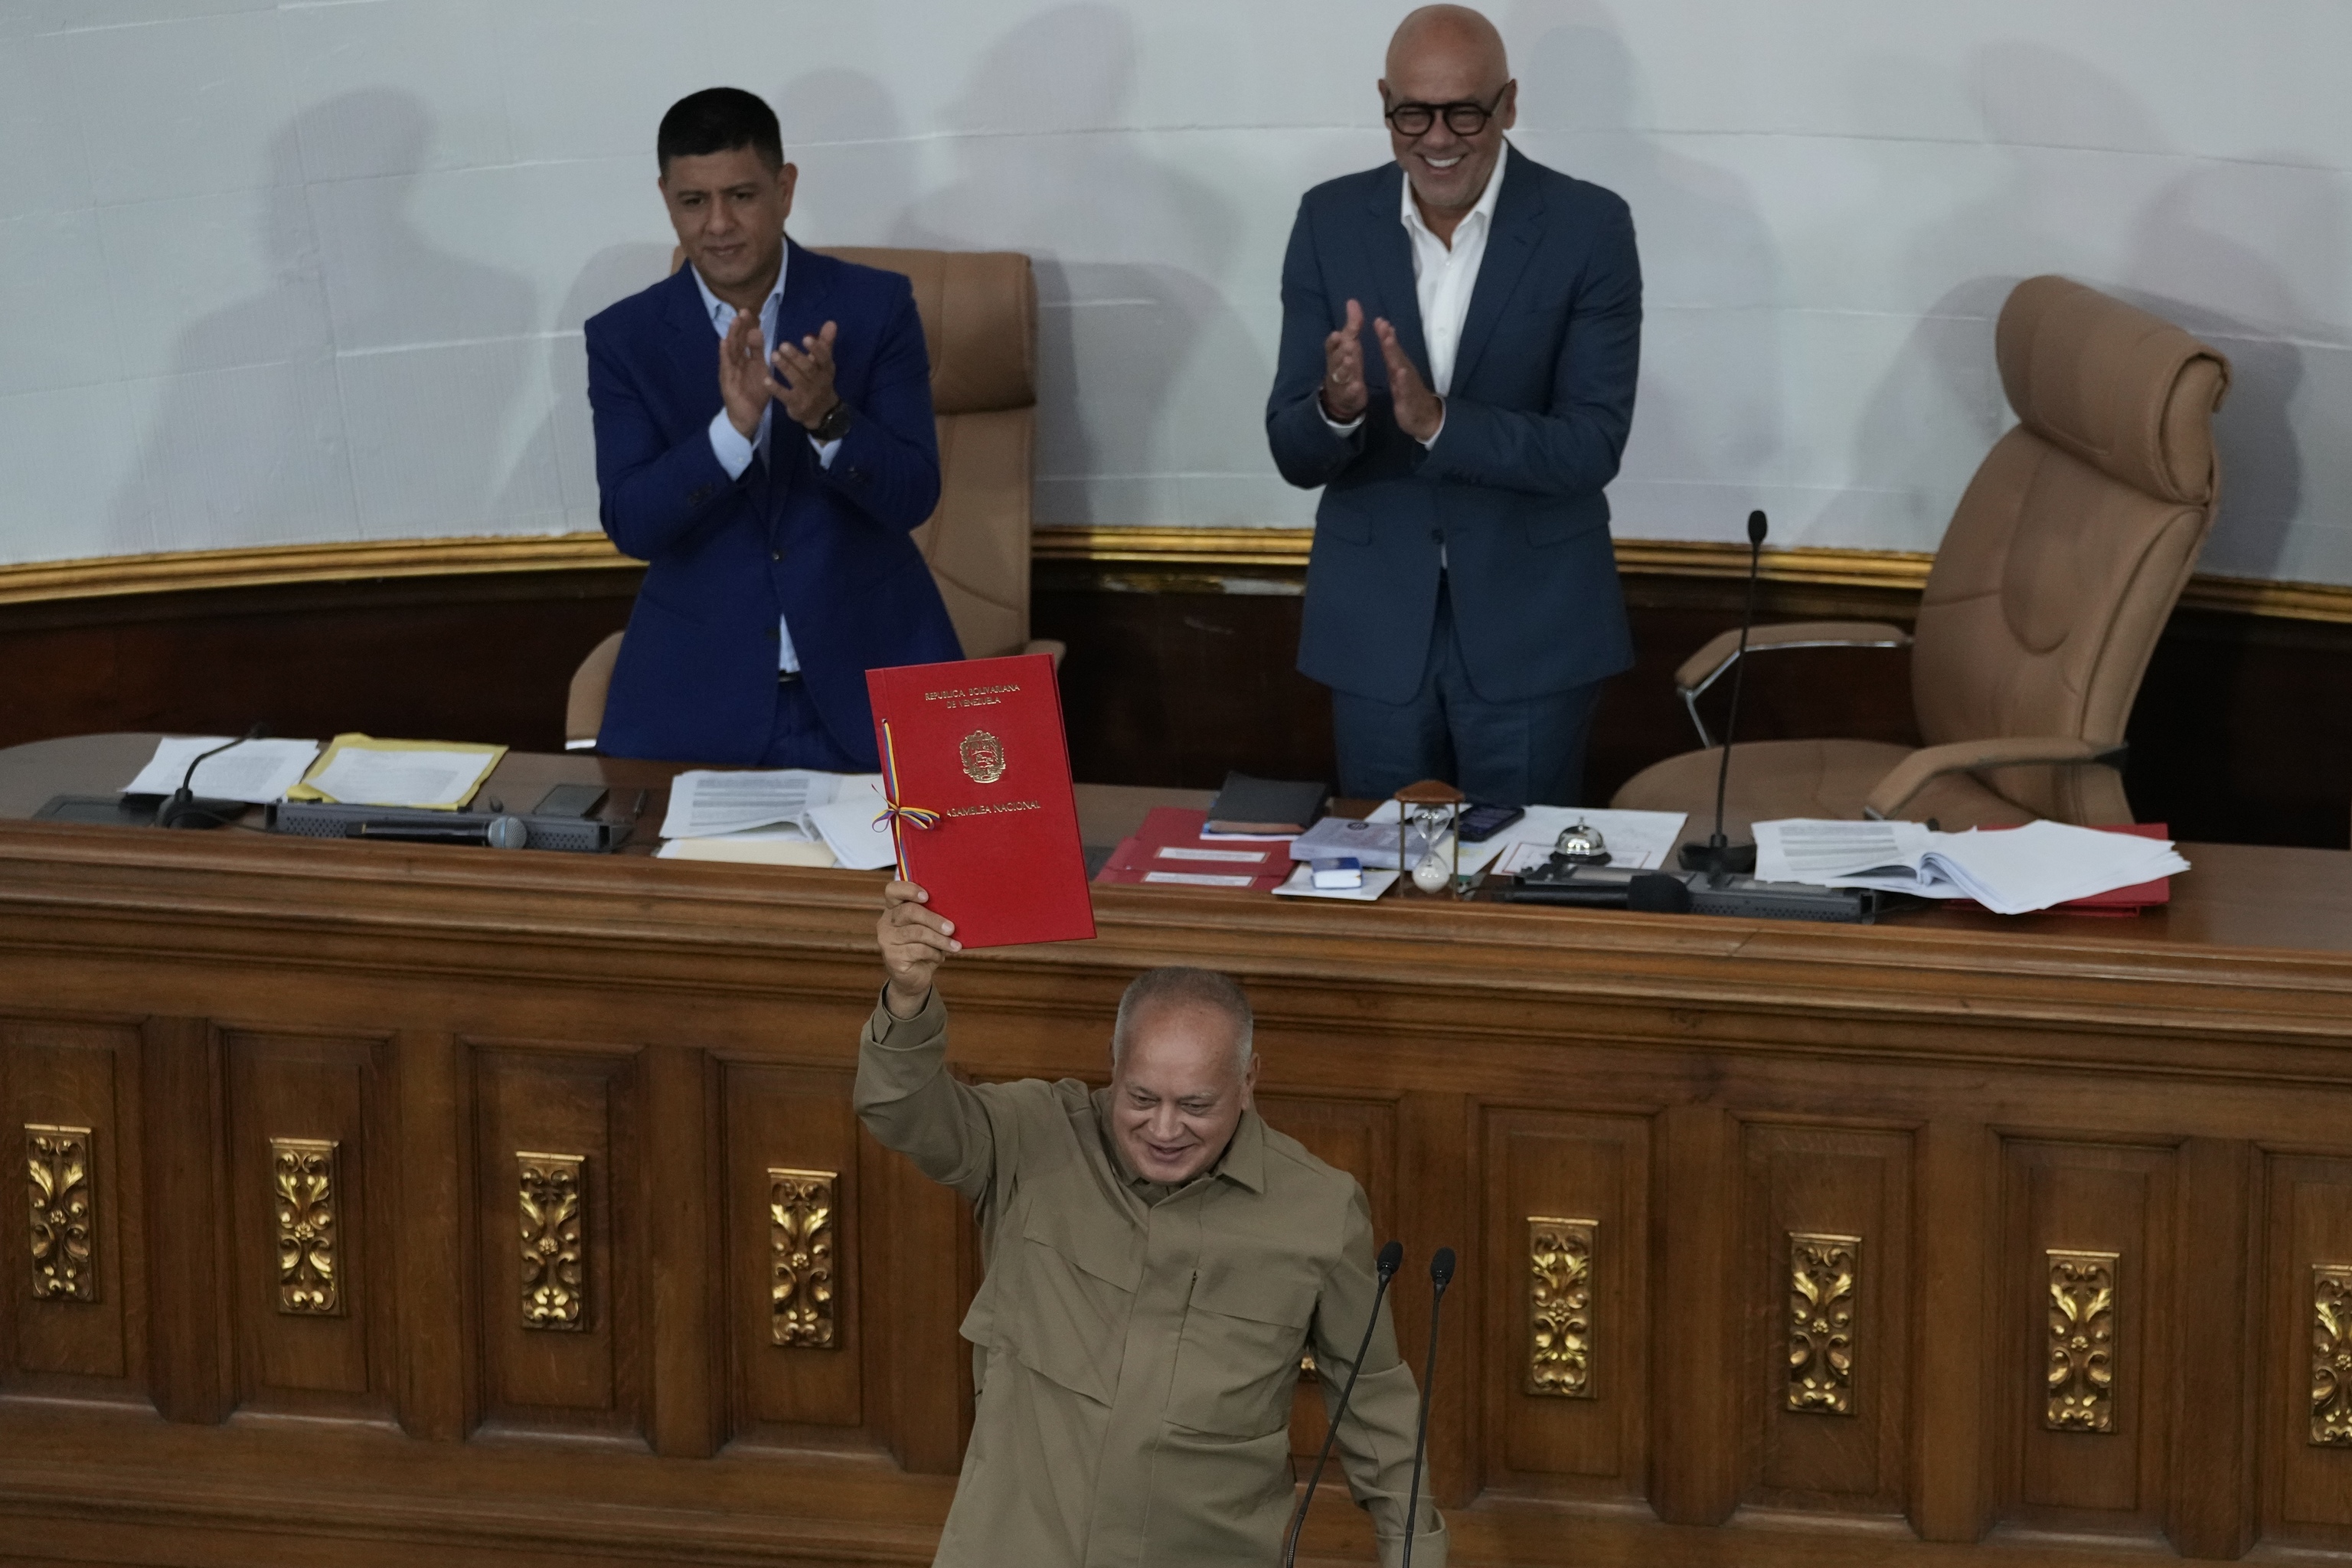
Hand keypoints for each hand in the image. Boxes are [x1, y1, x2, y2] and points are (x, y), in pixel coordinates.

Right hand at [718, 308, 770, 439]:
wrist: (747, 416)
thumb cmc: (755, 393)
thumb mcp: (762, 370)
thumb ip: (762, 353)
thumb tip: (767, 334)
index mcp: (747, 358)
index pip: (746, 338)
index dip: (748, 325)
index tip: (750, 311)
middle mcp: (737, 362)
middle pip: (737, 340)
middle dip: (739, 326)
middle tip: (742, 311)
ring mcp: (730, 370)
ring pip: (730, 350)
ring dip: (731, 335)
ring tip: (734, 322)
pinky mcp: (726, 380)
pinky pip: (726, 365)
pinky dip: (724, 354)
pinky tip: (724, 343)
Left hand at [769, 320, 841, 430]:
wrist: (821, 413)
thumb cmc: (819, 381)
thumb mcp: (824, 364)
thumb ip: (825, 343)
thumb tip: (831, 322)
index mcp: (826, 369)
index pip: (824, 358)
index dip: (816, 349)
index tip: (806, 337)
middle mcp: (819, 382)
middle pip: (808, 369)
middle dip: (796, 357)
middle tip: (783, 344)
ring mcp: (807, 394)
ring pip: (796, 380)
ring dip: (785, 368)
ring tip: (773, 355)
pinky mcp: (796, 405)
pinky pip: (785, 396)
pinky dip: (776, 388)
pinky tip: (765, 379)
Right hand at [878, 879, 957, 1017]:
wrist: (914, 977)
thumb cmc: (924, 947)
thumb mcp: (928, 928)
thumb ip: (933, 915)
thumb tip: (957, 910)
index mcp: (894, 908)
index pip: (893, 891)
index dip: (909, 890)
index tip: (927, 896)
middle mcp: (886, 922)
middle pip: (909, 911)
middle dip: (934, 919)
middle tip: (952, 928)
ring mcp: (887, 940)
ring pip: (916, 932)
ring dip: (939, 939)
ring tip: (955, 946)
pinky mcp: (892, 957)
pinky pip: (918, 950)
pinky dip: (934, 953)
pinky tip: (940, 957)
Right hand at [1320, 299, 1367, 422]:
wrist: (1341, 396)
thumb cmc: (1347, 364)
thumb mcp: (1349, 343)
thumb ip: (1352, 325)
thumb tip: (1352, 301)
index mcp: (1335, 353)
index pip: (1331, 345)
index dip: (1334, 341)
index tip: (1338, 334)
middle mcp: (1335, 366)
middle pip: (1335, 359)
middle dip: (1341, 352)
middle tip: (1349, 346)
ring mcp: (1340, 382)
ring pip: (1340, 375)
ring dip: (1345, 368)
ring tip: (1350, 361)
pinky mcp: (1348, 395)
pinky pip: (1349, 393)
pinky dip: (1353, 390)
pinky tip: (1358, 386)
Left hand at [1374, 317, 1443, 442]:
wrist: (1425, 418)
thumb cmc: (1409, 396)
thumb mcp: (1398, 377)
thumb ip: (1393, 359)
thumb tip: (1388, 340)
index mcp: (1399, 368)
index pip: (1391, 349)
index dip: (1385, 335)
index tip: (1379, 320)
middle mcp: (1404, 372)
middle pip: (1395, 353)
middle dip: (1388, 339)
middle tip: (1382, 324)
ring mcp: (1408, 385)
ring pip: (1400, 367)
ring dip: (1394, 354)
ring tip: (1387, 340)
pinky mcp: (1409, 399)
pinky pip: (1406, 388)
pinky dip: (1403, 380)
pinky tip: (1400, 372)